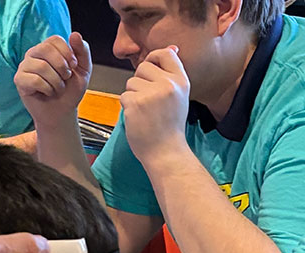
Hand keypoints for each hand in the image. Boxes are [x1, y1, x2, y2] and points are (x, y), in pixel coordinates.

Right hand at [15, 33, 91, 129]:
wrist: (62, 111)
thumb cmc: (70, 90)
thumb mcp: (83, 70)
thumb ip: (82, 51)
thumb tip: (74, 34)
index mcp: (48, 48)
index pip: (55, 39)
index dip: (68, 54)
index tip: (73, 67)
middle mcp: (34, 53)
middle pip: (46, 49)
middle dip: (62, 68)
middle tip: (65, 79)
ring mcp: (24, 66)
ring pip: (42, 67)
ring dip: (56, 82)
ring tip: (57, 88)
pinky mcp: (19, 80)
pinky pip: (34, 80)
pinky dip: (47, 89)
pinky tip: (47, 93)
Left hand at [120, 46, 189, 165]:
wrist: (166, 153)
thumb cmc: (170, 127)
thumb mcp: (179, 97)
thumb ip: (172, 74)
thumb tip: (171, 48)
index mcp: (181, 82)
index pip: (165, 53)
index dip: (154, 58)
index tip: (152, 70)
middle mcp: (168, 85)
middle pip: (142, 67)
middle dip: (140, 81)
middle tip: (149, 102)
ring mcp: (151, 94)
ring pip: (130, 82)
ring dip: (133, 96)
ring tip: (145, 113)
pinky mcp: (136, 103)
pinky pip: (124, 96)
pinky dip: (127, 108)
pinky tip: (139, 119)